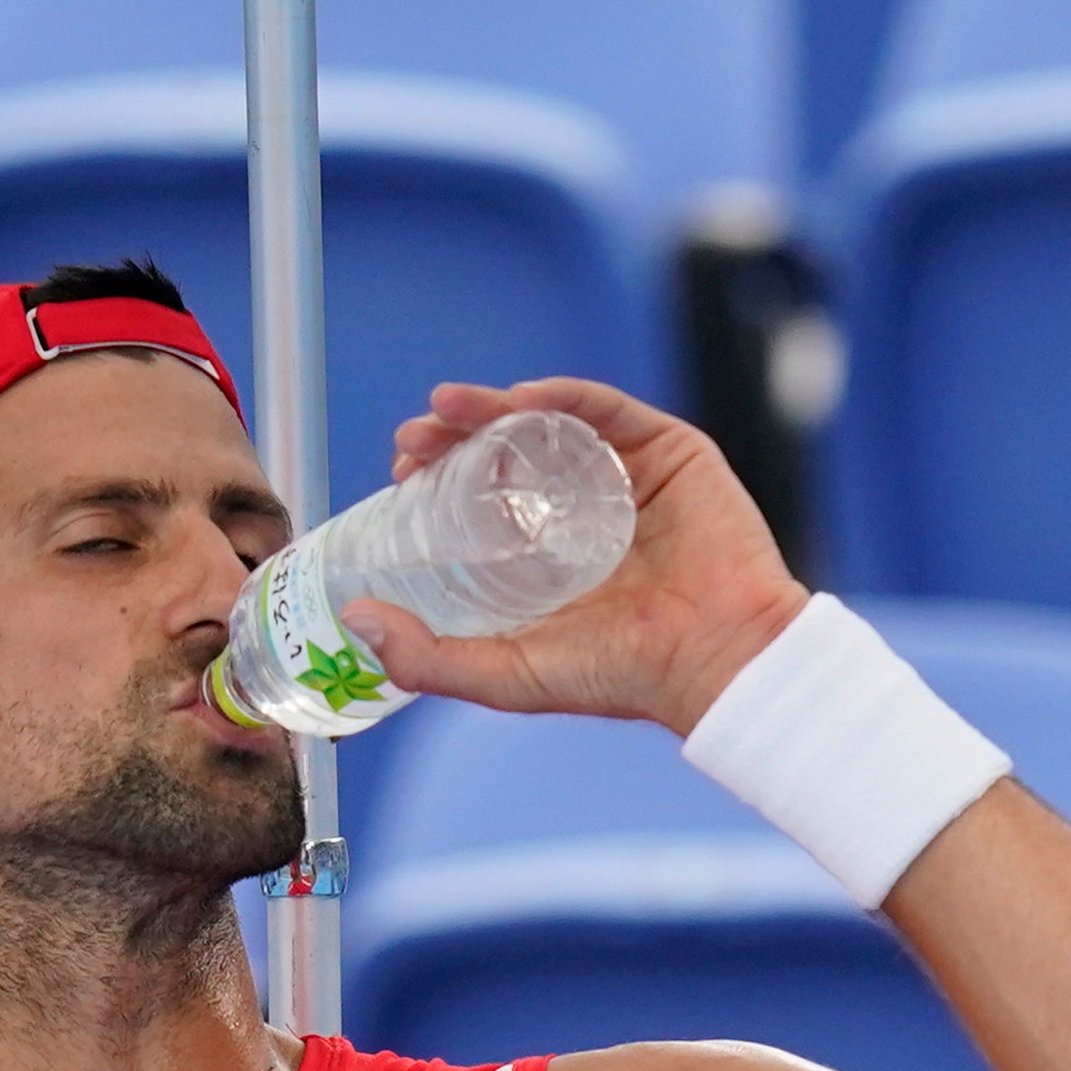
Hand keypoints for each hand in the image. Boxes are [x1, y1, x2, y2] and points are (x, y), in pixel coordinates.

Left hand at [353, 379, 806, 741]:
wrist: (716, 660)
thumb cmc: (619, 676)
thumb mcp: (505, 674)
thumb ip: (429, 658)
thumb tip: (355, 618)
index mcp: (553, 559)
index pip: (484, 501)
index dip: (438, 479)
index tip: (400, 471)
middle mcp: (588, 511)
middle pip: (511, 454)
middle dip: (456, 437)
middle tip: (413, 438)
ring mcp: (630, 479)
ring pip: (553, 424)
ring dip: (495, 406)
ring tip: (446, 407)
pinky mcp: (672, 455)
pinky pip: (610, 410)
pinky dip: (564, 394)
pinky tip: (521, 397)